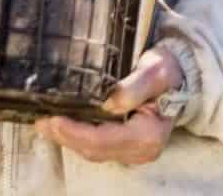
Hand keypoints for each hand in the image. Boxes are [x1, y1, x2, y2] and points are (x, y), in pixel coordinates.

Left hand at [35, 46, 181, 165]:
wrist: (181, 78)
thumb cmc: (168, 71)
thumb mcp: (156, 70)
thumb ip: (136, 86)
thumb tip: (111, 102)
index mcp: (149, 135)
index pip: (104, 140)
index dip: (75, 132)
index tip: (53, 118)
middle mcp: (142, 150)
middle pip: (95, 150)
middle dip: (65, 137)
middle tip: (40, 121)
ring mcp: (135, 152)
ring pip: (94, 151)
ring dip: (68, 139)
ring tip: (45, 123)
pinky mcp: (128, 148)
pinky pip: (98, 147)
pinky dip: (78, 138)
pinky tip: (63, 126)